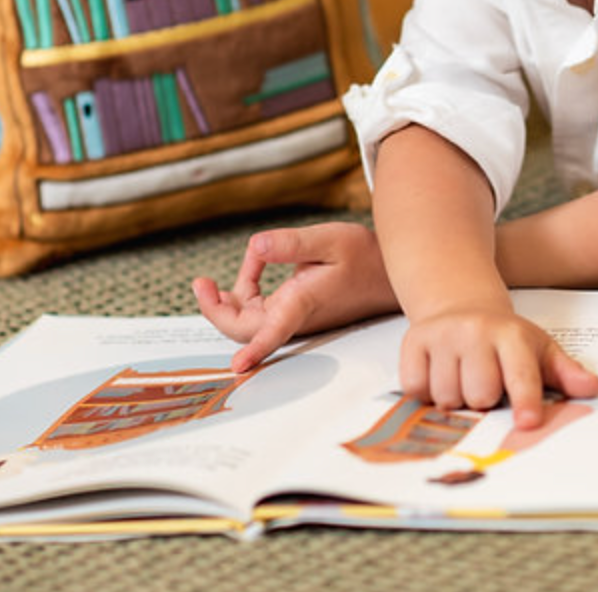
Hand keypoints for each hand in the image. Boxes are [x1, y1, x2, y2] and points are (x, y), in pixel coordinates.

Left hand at [192, 222, 396, 372]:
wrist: (386, 273)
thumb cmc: (363, 257)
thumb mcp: (330, 239)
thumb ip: (292, 244)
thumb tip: (256, 246)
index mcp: (302, 303)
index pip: (272, 331)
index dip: (255, 350)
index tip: (238, 367)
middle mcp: (293, 317)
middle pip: (243, 327)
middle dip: (216, 309)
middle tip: (201, 283)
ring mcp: (292, 318)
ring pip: (248, 320)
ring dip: (232, 297)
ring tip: (245, 261)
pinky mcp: (292, 313)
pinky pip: (259, 310)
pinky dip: (248, 289)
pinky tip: (257, 265)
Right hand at [399, 306, 597, 428]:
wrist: (462, 307)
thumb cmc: (504, 340)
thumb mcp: (540, 350)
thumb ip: (565, 373)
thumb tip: (592, 388)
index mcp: (512, 335)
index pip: (520, 374)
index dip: (525, 400)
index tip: (528, 422)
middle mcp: (476, 331)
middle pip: (479, 394)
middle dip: (483, 401)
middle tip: (486, 385)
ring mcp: (443, 334)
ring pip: (446, 396)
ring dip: (455, 399)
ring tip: (463, 378)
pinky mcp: (413, 340)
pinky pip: (416, 389)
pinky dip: (426, 392)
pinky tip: (439, 374)